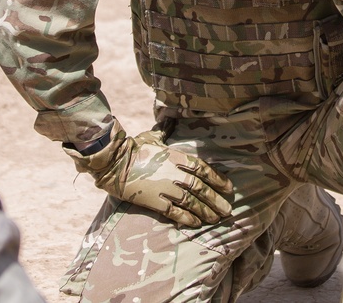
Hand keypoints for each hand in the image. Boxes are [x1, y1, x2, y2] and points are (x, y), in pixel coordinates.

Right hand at [68, 124, 232, 227]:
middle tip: (227, 210)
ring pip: (192, 203)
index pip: (204, 169)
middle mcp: (175, 174)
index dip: (218, 179)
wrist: (114, 163)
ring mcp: (166, 189)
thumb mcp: (152, 136)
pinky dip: (187, 219)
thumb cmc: (133, 148)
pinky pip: (175, 213)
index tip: (228, 188)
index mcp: (176, 157)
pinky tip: (196, 223)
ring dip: (206, 212)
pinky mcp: (155, 202)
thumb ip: (164, 130)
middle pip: (202, 189)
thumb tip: (170, 118)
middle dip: (216, 201)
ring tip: (215, 219)